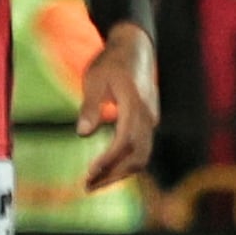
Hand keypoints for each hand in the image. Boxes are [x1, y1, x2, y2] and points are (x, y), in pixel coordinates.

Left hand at [78, 22, 158, 190]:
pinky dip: (126, 162)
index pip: (125, 141)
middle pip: (138, 155)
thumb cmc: (112, 62)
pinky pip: (142, 148)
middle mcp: (148, 116)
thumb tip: (83, 134)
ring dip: (120, 172)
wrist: (136, 48)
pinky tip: (109, 167)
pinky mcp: (150, 122)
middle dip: (114, 175)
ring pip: (142, 155)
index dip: (109, 160)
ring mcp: (152, 119)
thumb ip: (90, 106)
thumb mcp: (95, 79)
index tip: (90, 172)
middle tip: (89, 186)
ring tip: (97, 181)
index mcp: (135, 104)